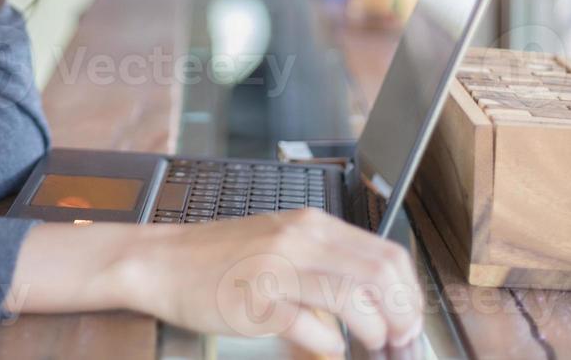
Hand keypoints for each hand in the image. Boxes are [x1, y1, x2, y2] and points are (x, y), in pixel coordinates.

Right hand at [124, 208, 424, 355]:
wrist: (161, 261)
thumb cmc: (219, 258)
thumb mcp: (281, 243)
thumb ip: (325, 263)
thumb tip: (372, 300)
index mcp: (311, 224)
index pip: (385, 253)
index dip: (409, 292)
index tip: (409, 319)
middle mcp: (299, 239)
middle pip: (378, 274)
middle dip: (401, 314)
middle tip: (399, 340)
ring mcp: (277, 268)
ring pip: (352, 297)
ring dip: (374, 330)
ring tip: (373, 346)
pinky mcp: (255, 301)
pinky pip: (310, 325)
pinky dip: (329, 342)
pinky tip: (328, 346)